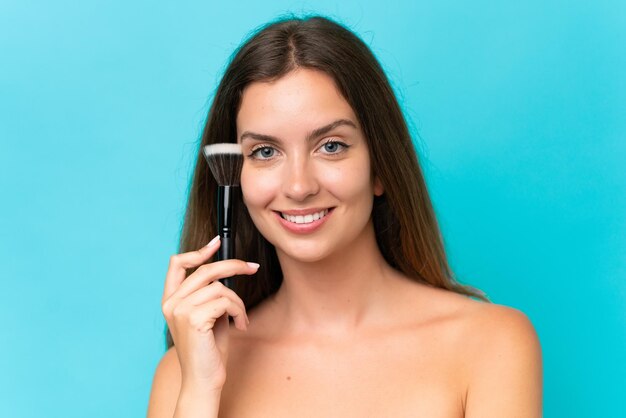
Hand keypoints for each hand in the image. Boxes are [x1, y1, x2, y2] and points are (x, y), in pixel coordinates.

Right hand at [161, 236, 258, 390]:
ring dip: (238, 302)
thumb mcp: (208, 314)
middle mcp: (171, 303)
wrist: (204, 379)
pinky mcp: (193, 318)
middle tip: (253, 268)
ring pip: (220, 287)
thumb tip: (228, 269)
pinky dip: (239, 311)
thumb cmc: (209, 348)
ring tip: (241, 318)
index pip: (177, 264)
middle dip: (234, 266)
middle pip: (206, 269)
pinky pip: (225, 301)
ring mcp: (180, 310)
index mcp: (171, 300)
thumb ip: (209, 292)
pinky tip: (239, 325)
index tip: (218, 242)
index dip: (198, 250)